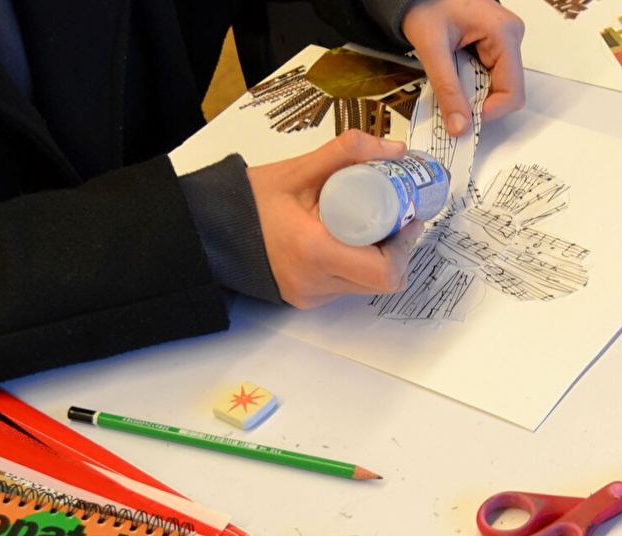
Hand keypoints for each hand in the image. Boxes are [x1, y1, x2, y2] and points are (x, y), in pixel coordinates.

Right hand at [246, 131, 425, 308]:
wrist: (213, 227)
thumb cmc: (251, 200)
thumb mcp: (299, 169)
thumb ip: (347, 152)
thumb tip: (395, 151)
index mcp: (315, 252)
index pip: (384, 272)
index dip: (405, 247)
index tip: (408, 219)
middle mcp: (315, 284)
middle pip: (382, 282)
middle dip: (397, 251)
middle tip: (396, 219)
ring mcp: (311, 296)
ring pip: (366, 287)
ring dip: (379, 259)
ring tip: (372, 226)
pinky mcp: (307, 299)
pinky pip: (347, 287)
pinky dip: (357, 266)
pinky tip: (349, 240)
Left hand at [402, 0, 525, 135]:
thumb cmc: (426, 6)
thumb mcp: (432, 50)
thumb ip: (447, 90)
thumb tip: (459, 127)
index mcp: (503, 33)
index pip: (512, 91)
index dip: (490, 111)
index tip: (464, 118)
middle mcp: (511, 36)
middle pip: (508, 90)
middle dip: (481, 103)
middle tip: (454, 101)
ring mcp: (506, 41)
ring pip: (500, 86)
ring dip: (476, 93)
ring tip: (452, 80)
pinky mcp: (497, 46)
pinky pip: (492, 76)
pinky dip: (473, 84)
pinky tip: (457, 73)